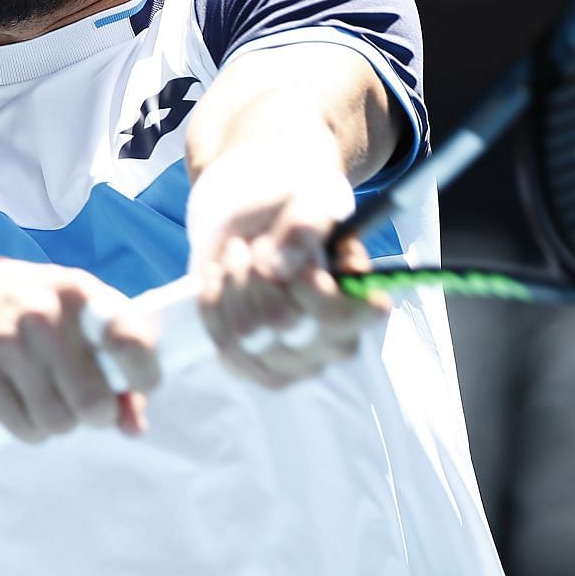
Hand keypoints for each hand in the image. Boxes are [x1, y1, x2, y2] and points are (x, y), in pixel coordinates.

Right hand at [0, 256, 159, 441]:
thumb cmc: (32, 310)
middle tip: (86, 404)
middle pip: (93, 402)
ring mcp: (4, 340)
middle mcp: (42, 313)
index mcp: (78, 293)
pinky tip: (23, 406)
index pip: (129, 338)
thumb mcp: (75, 316)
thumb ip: (115, 365)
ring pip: (58, 422)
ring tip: (48, 398)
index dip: (143, 372)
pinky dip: (31, 430)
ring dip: (60, 423)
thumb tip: (134, 428)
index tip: (141, 384)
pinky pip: (24, 428)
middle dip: (98, 414)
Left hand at [189, 159, 389, 389]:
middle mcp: (335, 345)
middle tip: (257, 245)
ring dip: (233, 283)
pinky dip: (212, 303)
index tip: (291, 254)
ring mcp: (294, 366)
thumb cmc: (291, 223)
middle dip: (258, 273)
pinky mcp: (253, 370)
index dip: (309, 286)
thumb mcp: (306, 205)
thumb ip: (302, 228)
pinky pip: (223, 344)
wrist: (253, 237)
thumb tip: (281, 265)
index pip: (343, 315)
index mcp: (362, 306)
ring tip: (236, 254)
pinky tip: (216, 277)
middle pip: (282, 321)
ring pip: (247, 334)